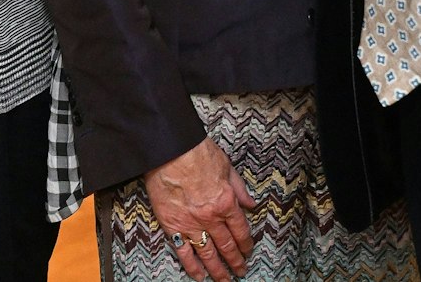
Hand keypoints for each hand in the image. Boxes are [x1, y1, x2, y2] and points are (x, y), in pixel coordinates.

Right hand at [146, 138, 256, 281]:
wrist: (169, 151)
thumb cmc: (197, 153)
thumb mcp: (227, 167)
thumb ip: (239, 188)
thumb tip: (251, 203)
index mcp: (226, 203)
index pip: (241, 230)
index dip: (246, 244)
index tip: (248, 252)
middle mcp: (211, 218)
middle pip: (227, 246)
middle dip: (236, 261)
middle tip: (241, 271)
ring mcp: (191, 224)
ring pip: (208, 254)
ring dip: (218, 270)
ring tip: (225, 280)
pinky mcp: (172, 226)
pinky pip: (184, 252)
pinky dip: (192, 267)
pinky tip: (199, 276)